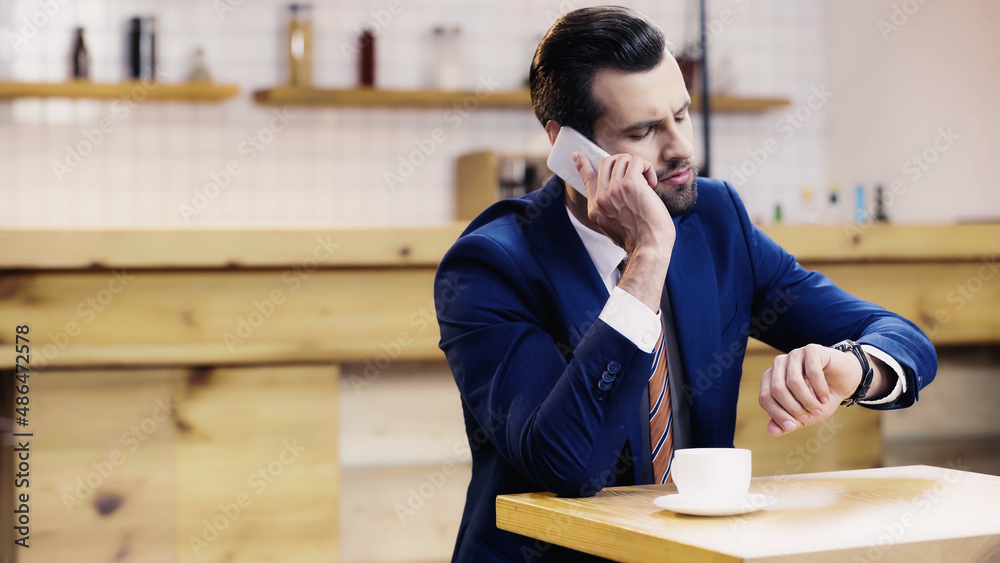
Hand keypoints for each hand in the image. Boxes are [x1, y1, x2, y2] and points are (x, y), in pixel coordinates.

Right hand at [573, 151, 674, 311]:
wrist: (648, 248)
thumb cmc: (639, 240)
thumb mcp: (614, 227)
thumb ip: (610, 210)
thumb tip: (617, 196)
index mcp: (596, 208)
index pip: (586, 179)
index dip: (582, 164)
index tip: (577, 155)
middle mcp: (601, 197)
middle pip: (606, 162)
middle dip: (623, 162)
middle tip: (637, 173)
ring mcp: (614, 189)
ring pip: (622, 159)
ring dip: (637, 165)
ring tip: (647, 180)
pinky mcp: (631, 184)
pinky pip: (637, 161)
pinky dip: (647, 168)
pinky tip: (652, 183)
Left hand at [758, 343, 883, 435]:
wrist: (844, 381)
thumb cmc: (820, 398)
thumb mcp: (804, 415)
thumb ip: (787, 424)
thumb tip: (771, 431)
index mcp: (771, 378)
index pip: (765, 398)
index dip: (777, 415)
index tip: (793, 426)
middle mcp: (779, 364)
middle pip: (777, 390)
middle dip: (794, 408)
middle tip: (809, 417)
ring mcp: (794, 354)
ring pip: (793, 381)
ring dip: (808, 400)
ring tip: (818, 408)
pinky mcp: (812, 350)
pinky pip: (812, 371)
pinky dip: (820, 389)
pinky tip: (825, 397)